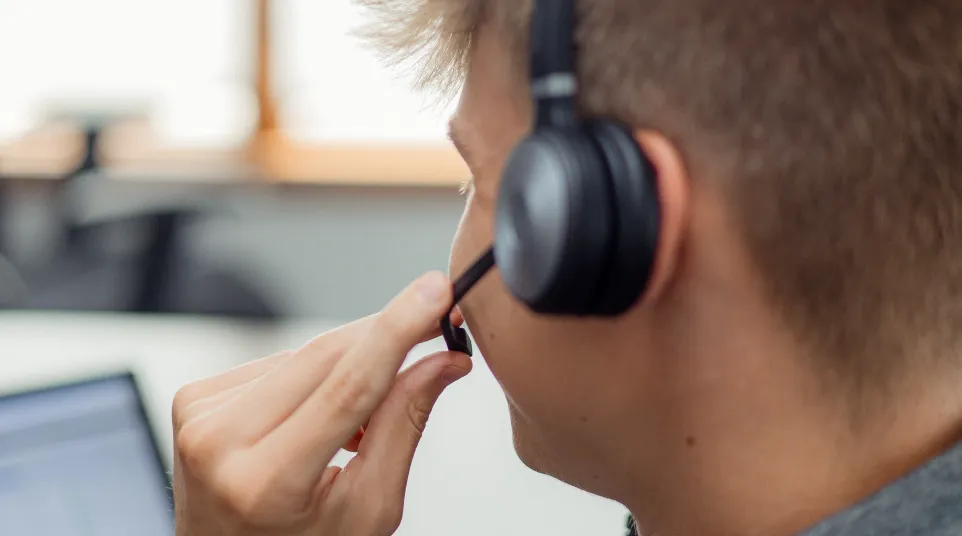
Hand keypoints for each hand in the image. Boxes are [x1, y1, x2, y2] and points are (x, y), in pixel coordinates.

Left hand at [171, 272, 471, 535]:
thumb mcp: (369, 510)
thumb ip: (403, 427)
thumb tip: (441, 361)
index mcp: (264, 484)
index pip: (346, 388)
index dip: (397, 331)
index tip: (435, 293)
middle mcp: (218, 444)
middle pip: (325, 357)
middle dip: (388, 333)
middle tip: (438, 321)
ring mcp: (199, 418)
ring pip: (304, 356)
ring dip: (348, 368)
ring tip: (357, 428)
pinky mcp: (195, 399)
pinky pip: (277, 365)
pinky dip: (310, 380)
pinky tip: (316, 419)